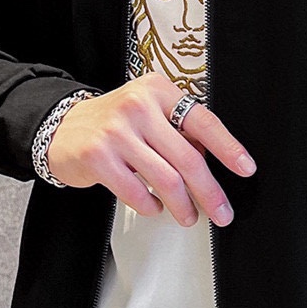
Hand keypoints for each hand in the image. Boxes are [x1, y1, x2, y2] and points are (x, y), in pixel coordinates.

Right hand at [45, 72, 256, 226]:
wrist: (61, 127)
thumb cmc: (113, 123)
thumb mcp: (148, 111)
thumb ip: (178, 130)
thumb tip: (213, 161)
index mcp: (158, 91)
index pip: (203, 121)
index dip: (228, 148)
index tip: (245, 168)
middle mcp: (138, 106)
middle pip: (188, 157)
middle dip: (209, 191)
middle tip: (221, 211)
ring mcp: (116, 131)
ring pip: (166, 179)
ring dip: (183, 205)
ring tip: (188, 216)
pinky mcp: (98, 157)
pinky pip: (137, 192)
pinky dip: (151, 206)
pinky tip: (154, 207)